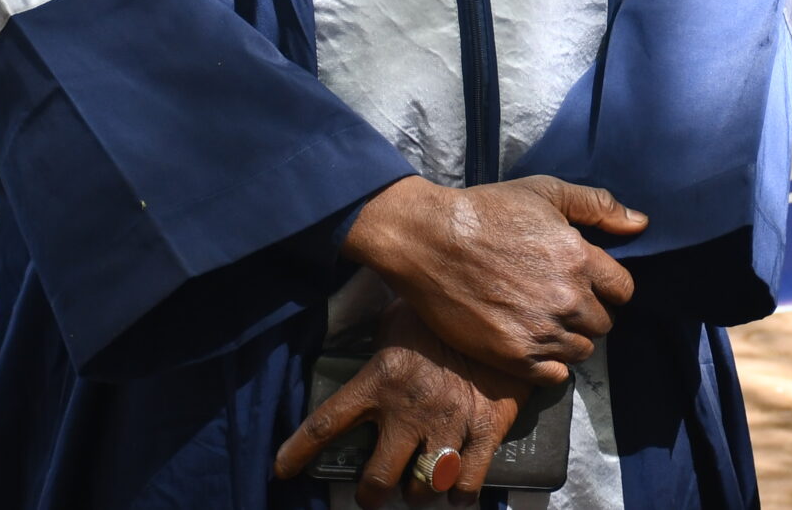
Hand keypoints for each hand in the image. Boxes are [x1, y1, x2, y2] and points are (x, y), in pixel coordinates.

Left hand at [273, 304, 526, 506]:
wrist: (507, 301)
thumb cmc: (444, 312)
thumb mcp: (398, 320)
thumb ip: (379, 346)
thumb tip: (361, 354)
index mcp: (381, 379)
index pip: (327, 423)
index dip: (298, 452)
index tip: (283, 470)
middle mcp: (410, 408)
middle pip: (378, 479)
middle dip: (373, 494)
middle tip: (376, 492)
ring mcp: (451, 420)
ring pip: (422, 487)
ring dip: (418, 491)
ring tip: (419, 484)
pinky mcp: (488, 426)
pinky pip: (468, 481)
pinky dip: (459, 494)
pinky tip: (455, 490)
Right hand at [343, 175, 644, 387]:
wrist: (429, 240)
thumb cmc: (487, 210)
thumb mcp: (546, 192)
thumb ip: (598, 206)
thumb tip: (641, 224)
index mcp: (580, 259)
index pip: (623, 290)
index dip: (607, 287)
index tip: (587, 283)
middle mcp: (568, 299)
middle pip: (603, 323)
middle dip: (588, 313)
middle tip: (560, 301)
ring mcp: (541, 331)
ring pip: (581, 350)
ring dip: (569, 339)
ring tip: (543, 321)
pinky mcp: (513, 356)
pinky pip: (555, 376)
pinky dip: (550, 365)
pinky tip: (533, 344)